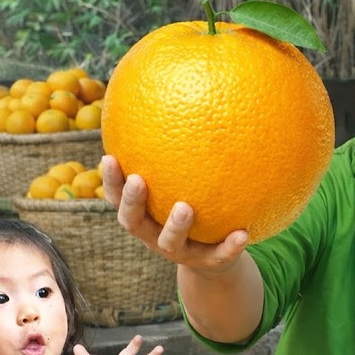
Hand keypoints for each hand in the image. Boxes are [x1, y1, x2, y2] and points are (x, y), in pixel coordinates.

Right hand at [101, 155, 248, 272]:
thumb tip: (175, 91)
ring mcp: (179, 251)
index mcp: (142, 214)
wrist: (212, 259)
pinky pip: (218, 255)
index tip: (109, 157)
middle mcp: (153, 234)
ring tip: (186, 207)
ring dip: (176, 225)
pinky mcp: (207, 263)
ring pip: (170, 242)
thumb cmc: (191, 205)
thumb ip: (174, 150)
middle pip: (133, 222)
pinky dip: (230, 246)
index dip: (110, 181)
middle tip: (140, 180)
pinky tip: (245, 233)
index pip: (116, 197)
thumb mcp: (180, 181)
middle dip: (133, 203)